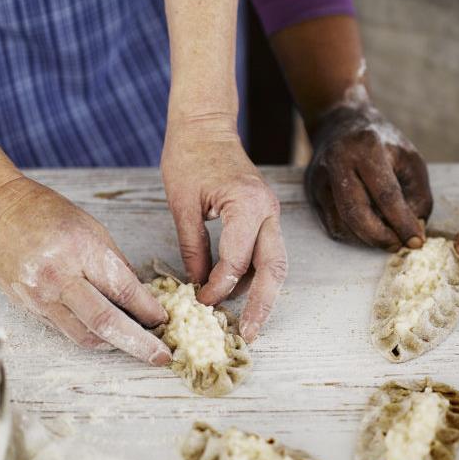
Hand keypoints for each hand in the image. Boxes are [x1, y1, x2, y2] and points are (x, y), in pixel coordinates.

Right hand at [0, 176, 170, 362]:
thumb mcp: (93, 229)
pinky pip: (66, 329)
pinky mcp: (29, 308)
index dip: (149, 310)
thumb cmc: (47, 213)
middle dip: (139, 343)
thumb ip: (116, 264)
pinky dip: (91, 335)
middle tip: (161, 356)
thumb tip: (141, 295)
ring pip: (85, 335)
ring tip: (138, 345)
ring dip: (115, 344)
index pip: (124, 290)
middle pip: (106, 322)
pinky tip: (109, 335)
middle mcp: (59, 278)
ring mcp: (41, 297)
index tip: (165, 320)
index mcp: (82, 251)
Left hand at [161, 119, 286, 342]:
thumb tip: (199, 285)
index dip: (218, 287)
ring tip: (249, 321)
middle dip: (264, 304)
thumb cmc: (189, 156)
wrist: (205, 125)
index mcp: (246, 204)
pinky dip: (256, 273)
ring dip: (263, 291)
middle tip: (251, 334)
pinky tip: (241, 291)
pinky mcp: (265, 214)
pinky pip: (267, 250)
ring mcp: (271, 212)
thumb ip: (193, 247)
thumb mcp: (182, 204)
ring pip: (276, 261)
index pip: (237, 260)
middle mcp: (267, 210)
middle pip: (274, 267)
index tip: (199, 302)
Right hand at [305, 102, 431, 249]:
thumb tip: (414, 230)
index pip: (385, 193)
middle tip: (397, 246)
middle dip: (379, 237)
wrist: (340, 121)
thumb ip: (418, 194)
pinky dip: (353, 234)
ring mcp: (320, 177)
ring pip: (341, 223)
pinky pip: (332, 223)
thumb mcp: (409, 158)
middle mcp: (338, 161)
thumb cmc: (382, 143)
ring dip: (366, 239)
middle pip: (355, 212)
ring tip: (386, 236)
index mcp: (367, 148)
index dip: (402, 222)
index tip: (416, 241)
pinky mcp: (312, 190)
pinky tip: (368, 229)